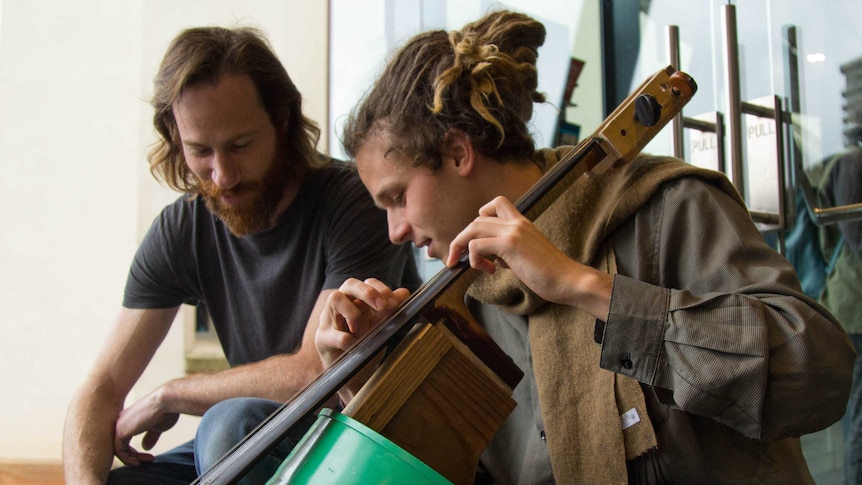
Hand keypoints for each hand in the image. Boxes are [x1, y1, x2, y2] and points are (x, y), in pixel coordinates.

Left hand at [113, 387, 178, 465]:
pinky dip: (127, 459)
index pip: (125, 438)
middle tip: (147, 460)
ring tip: (142, 463)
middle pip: (121, 445)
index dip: (135, 451)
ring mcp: (119, 426)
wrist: (166, 402)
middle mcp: (121, 421)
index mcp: (128, 418)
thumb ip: (149, 436)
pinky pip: (118, 451)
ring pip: (118, 449)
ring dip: (131, 459)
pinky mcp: (120, 432)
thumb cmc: (165, 411)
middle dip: (133, 456)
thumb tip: (145, 447)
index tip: (149, 456)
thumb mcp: (157, 427)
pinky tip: (137, 462)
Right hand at [316, 278, 409, 368]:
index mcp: (357, 300)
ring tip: (360, 329)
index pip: (367, 283)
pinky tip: (352, 346)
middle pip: (349, 284)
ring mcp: (329, 320)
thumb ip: (390, 310)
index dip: (381, 289)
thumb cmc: (365, 345)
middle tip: (382, 305)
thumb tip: (404, 292)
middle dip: (367, 292)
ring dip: (352, 312)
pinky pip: (329, 333)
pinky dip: (343, 339)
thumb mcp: (381, 327)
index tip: (393, 303)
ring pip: (334, 298)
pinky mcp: (322, 338)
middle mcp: (341, 305)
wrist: (353, 375)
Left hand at [445, 196, 611, 318]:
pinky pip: (477, 245)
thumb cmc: (551, 273)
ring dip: (463, 247)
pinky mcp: (510, 245)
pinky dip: (475, 259)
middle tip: (458, 258)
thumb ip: (510, 250)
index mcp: (522, 223)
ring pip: (473, 229)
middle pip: (477, 219)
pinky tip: (489, 271)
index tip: (479, 240)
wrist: (570, 280)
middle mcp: (517, 223)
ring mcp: (513, 232)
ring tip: (473, 265)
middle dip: (462, 239)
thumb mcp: (528, 254)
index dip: (481, 219)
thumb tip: (492, 257)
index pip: (495, 204)